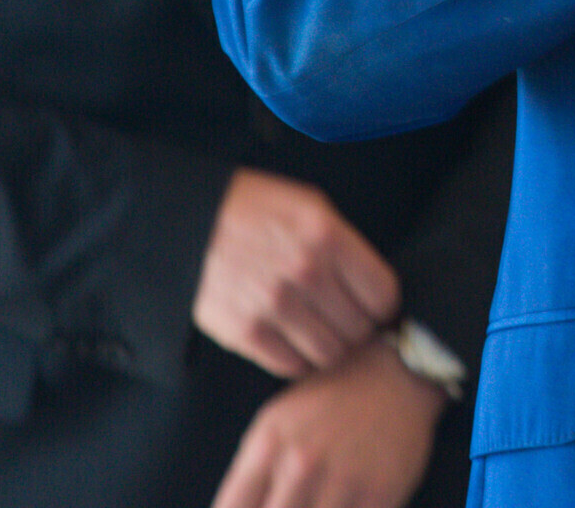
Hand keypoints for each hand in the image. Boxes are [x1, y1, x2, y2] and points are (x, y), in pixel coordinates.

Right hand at [193, 169, 400, 377]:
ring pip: (330, 355)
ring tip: (322, 333)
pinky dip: (299, 360)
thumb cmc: (256, 211)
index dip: (382, 305)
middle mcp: (306, 273)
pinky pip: (292, 366)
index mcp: (327, 236)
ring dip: (331, 348)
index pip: (383, 295)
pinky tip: (295, 341)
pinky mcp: (246, 333)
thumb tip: (374, 288)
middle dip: (358, 328)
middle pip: (360, 330)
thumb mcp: (310, 207)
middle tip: (345, 321)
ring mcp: (275, 306)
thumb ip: (346, 246)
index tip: (373, 306)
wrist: (190, 224)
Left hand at [211, 336, 444, 507]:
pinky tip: (341, 504)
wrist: (396, 375)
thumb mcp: (276, 423)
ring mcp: (342, 480)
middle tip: (290, 504)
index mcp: (269, 444)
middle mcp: (301, 463)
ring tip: (315, 502)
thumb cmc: (328, 401)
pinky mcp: (379, 494)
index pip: (230, 507)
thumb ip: (250, 476)